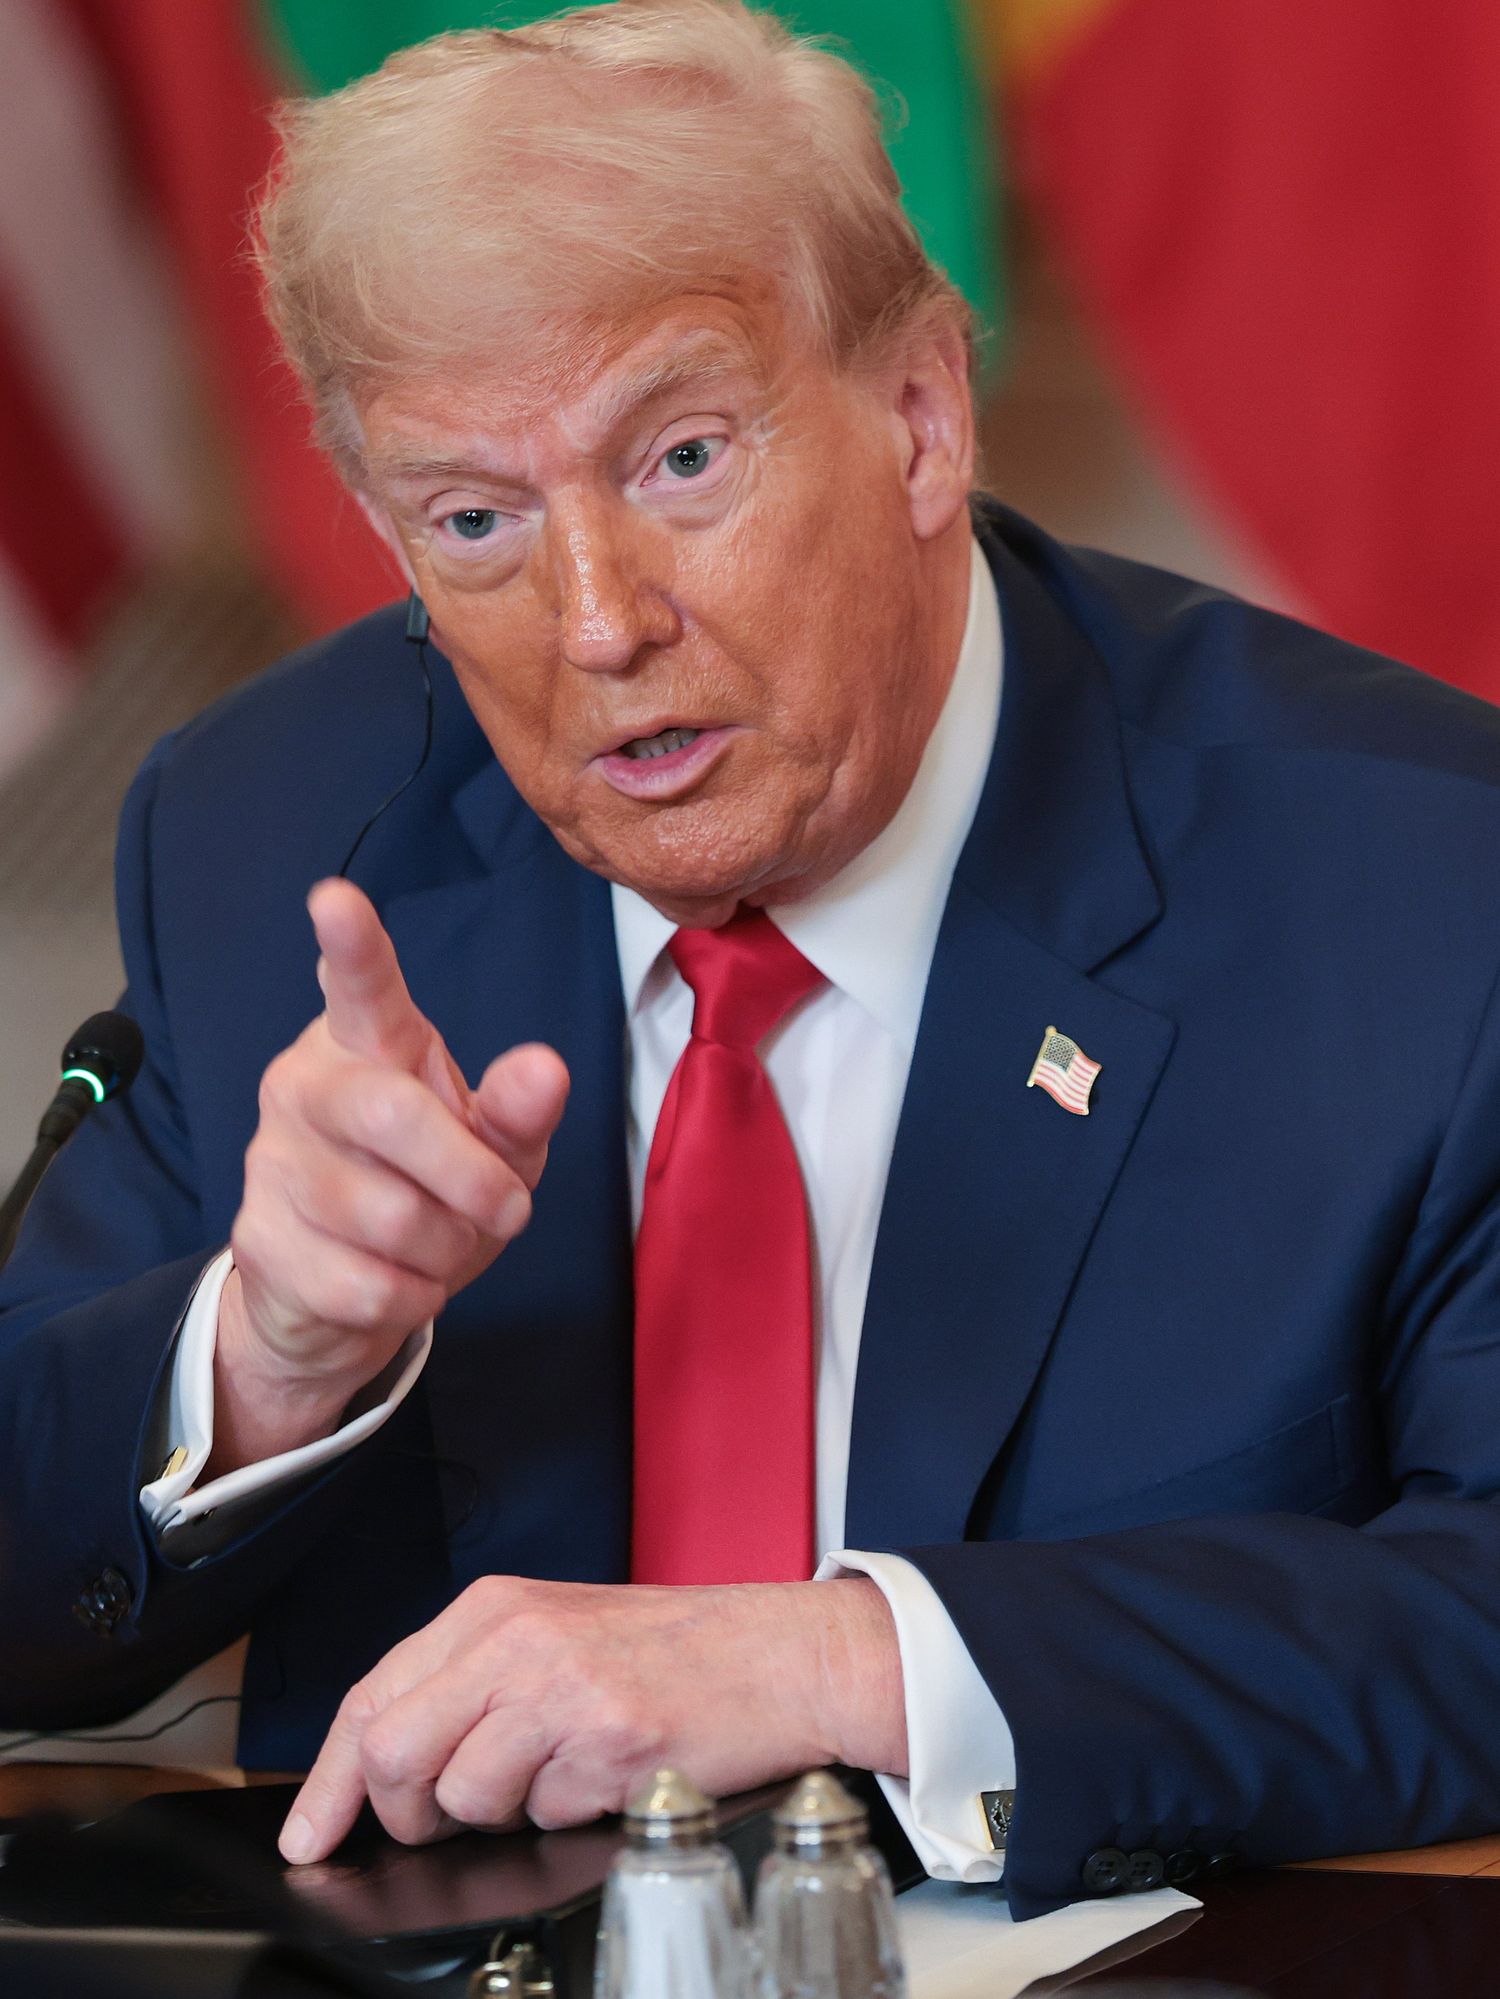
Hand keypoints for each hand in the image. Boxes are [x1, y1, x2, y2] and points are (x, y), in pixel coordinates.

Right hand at [211, 878, 569, 1474]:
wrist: (346, 1292)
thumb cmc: (430, 1190)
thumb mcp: (494, 1147)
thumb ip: (518, 1108)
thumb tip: (547, 1068)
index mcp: (367, 1042)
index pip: (361, 986)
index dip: (352, 946)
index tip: (335, 898)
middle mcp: (305, 1086)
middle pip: (392, 1114)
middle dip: (471, 1176)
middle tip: (510, 1209)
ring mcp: (271, 1161)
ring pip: (388, 1215)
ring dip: (446, 1248)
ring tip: (442, 1244)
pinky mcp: (258, 1239)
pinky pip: (365, 1284)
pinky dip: (411, 1298)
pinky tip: (401, 1283)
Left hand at [278, 1576, 906, 1862]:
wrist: (781, 1655)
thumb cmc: (672, 1652)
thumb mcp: (555, 1635)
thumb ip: (471, 1682)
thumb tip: (386, 1765)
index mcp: (493, 1608)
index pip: (373, 1697)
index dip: (328, 1781)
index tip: (308, 1834)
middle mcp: (517, 1639)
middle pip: (393, 1753)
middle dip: (408, 1812)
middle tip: (450, 1819)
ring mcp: (561, 1687)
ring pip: (462, 1798)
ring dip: (500, 1816)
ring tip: (558, 1777)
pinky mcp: (607, 1738)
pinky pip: (542, 1815)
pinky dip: (565, 1816)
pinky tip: (606, 1774)